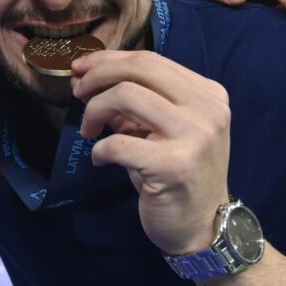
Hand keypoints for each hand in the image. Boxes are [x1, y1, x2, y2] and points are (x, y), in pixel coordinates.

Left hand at [71, 50, 230, 255]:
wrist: (203, 226)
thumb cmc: (177, 173)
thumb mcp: (158, 129)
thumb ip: (131, 102)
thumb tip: (85, 77)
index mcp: (207, 94)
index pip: (150, 60)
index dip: (108, 60)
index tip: (81, 68)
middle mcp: (207, 109)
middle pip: (139, 68)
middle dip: (98, 75)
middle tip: (77, 93)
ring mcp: (195, 136)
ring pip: (126, 95)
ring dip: (95, 110)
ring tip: (88, 130)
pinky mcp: (174, 165)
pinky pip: (119, 143)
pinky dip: (100, 149)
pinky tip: (101, 159)